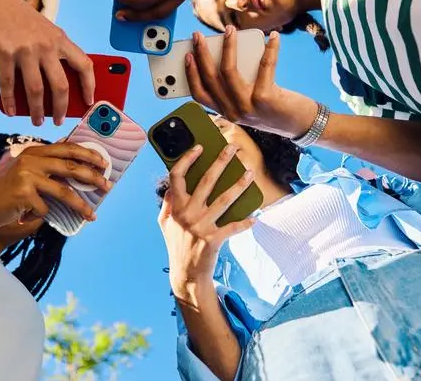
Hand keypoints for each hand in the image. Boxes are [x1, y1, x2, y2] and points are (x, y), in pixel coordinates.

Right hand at [0, 0, 93, 126]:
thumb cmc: (15, 16)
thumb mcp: (42, 29)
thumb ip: (51, 52)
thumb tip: (53, 87)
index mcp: (60, 38)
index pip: (85, 64)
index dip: (90, 85)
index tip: (90, 101)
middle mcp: (46, 45)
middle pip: (61, 86)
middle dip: (61, 108)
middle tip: (59, 121)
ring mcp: (25, 50)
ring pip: (36, 91)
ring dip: (37, 111)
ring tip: (37, 121)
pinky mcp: (4, 54)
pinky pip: (9, 85)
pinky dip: (10, 101)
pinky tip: (11, 110)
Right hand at [0, 143, 110, 230]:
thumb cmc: (8, 192)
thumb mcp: (26, 170)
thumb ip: (47, 163)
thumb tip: (76, 158)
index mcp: (34, 151)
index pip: (67, 148)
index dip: (88, 154)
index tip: (103, 163)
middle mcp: (31, 160)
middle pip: (71, 167)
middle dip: (93, 177)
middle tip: (106, 186)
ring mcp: (26, 176)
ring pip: (63, 191)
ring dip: (80, 205)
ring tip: (91, 215)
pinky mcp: (23, 194)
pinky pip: (45, 209)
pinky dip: (43, 215)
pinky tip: (33, 216)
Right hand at [158, 143, 255, 300]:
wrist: (186, 274)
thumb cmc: (176, 245)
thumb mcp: (165, 223)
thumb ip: (168, 204)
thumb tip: (171, 186)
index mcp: (176, 207)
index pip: (177, 176)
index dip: (187, 159)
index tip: (199, 148)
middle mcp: (188, 213)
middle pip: (206, 181)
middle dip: (220, 162)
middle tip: (232, 149)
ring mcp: (201, 226)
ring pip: (224, 200)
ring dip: (239, 185)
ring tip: (250, 173)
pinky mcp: (214, 239)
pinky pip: (233, 227)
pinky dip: (245, 222)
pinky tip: (255, 217)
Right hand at [186, 27, 316, 137]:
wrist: (301, 126)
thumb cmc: (275, 110)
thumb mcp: (249, 102)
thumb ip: (236, 87)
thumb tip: (227, 54)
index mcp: (226, 113)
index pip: (199, 94)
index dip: (191, 74)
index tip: (187, 55)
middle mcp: (233, 112)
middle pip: (211, 79)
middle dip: (202, 53)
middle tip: (198, 36)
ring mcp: (248, 107)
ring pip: (229, 71)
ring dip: (228, 47)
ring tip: (230, 30)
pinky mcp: (265, 99)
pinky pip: (264, 66)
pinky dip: (269, 49)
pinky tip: (273, 37)